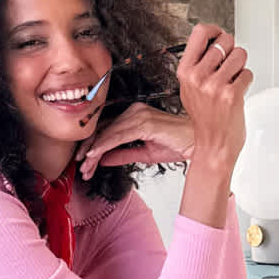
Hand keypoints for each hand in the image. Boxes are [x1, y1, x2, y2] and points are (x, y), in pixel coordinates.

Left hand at [75, 103, 194, 180]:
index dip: (94, 146)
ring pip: (108, 133)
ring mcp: (139, 114)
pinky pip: (118, 135)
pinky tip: (94, 155)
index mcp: (135, 115)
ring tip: (85, 167)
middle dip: (90, 150)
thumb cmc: (177, 145)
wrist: (198, 144)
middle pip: (104, 129)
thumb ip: (123, 154)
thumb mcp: (145, 154)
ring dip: (94, 151)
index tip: (84, 163)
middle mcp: (134, 111)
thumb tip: (103, 159)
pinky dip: (104, 145)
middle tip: (80, 168)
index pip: (108, 129)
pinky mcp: (144, 122)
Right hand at [175, 22, 251, 171]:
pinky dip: (246, 81)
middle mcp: (198, 77)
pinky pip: (247, 73)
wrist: (213, 146)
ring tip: (232, 80)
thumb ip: (197, 65)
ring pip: (240, 54)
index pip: (200, 32)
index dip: (215, 30)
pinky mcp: (231, 94)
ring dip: (240, 66)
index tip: (220, 36)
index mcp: (186, 72)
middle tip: (229, 65)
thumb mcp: (190, 89)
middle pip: (225, 40)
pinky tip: (236, 93)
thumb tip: (213, 40)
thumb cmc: (205, 119)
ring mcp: (214, 86)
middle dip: (232, 50)